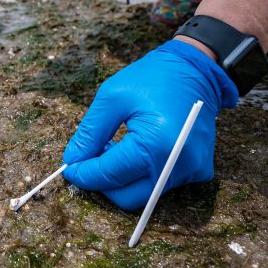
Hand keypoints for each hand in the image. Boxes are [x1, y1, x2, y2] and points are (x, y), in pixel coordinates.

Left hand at [61, 40, 238, 209]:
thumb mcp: (112, 97)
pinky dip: (142, 174)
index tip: (68, 169)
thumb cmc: (153, 78)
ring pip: (144, 193)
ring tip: (112, 149)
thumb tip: (73, 160)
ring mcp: (192, 170)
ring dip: (122, 178)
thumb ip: (90, 133)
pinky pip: (162, 184)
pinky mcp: (199, 170)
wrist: (195, 71)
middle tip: (88, 160)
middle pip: (127, 196)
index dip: (84, 174)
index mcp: (155, 144)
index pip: (110, 174)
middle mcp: (176, 164)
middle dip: (102, 182)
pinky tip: (136, 149)